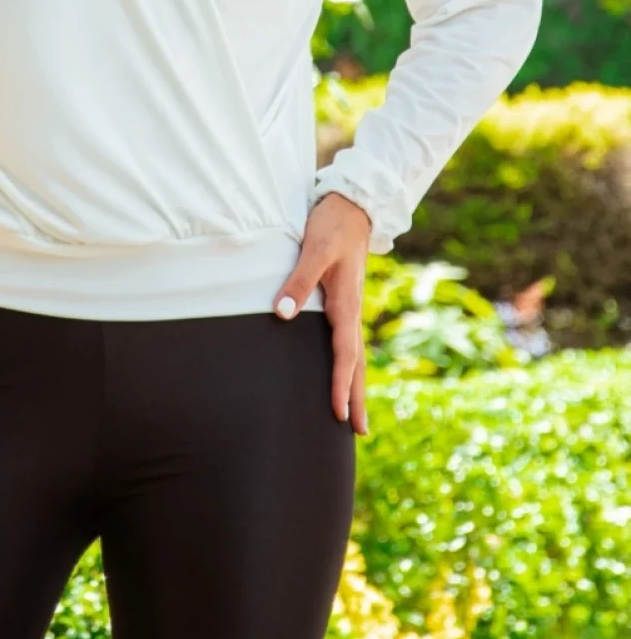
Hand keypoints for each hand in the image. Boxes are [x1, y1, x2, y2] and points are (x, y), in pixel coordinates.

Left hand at [271, 191, 370, 435]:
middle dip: (356, 398)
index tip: (337, 414)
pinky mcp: (343, 302)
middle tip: (359, 432)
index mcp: (346, 305)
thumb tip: (281, 314)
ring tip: (354, 416)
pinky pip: (348, 342)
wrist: (352, 206)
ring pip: (355, 356)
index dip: (340, 385)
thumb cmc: (331, 227)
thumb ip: (297, 282)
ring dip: (354, 385)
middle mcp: (352, 311)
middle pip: (357, 364)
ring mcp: (350, 308)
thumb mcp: (312, 250)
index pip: (345, 355)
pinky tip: (342, 374)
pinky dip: (348, 365)